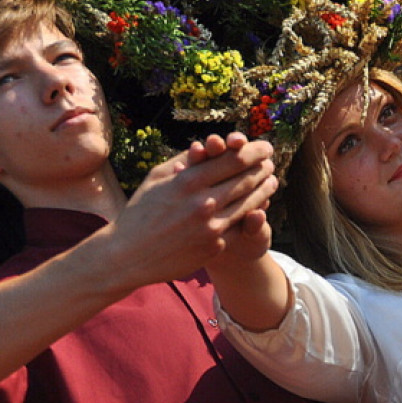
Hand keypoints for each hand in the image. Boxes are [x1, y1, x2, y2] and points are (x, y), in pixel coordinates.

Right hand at [108, 133, 277, 285]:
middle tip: (272, 162)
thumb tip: (208, 146)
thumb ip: (184, 161)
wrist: (128, 256)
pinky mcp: (215, 246)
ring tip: (272, 181)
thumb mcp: (156, 179)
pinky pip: (236, 226)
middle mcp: (203, 203)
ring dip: (264, 190)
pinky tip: (258, 206)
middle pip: (246, 180)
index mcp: (188, 181)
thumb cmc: (140, 212)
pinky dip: (250, 214)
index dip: (254, 152)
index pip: (232, 160)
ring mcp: (211, 227)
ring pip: (248, 204)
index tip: (266, 147)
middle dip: (263, 169)